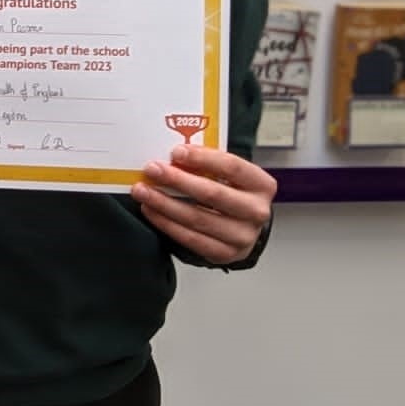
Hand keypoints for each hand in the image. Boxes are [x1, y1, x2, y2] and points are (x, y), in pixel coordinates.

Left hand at [130, 145, 275, 263]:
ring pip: (197, 218)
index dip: (202, 158)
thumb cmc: (231, 192)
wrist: (241, 225)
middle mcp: (257, 211)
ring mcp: (243, 236)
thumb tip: (172, 155)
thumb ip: (206, 163)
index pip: (232, 167)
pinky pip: (191, 239)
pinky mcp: (225, 254)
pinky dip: (166, 223)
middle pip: (212, 193)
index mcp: (261, 185)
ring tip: (143, 191)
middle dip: (177, 180)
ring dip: (164, 203)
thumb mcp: (227, 174)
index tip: (176, 152)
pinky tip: (151, 210)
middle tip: (152, 170)